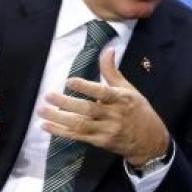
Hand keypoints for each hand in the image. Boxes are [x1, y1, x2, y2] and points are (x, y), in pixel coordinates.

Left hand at [39, 48, 169, 165]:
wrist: (150, 141)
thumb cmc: (138, 111)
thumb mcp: (129, 90)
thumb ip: (113, 72)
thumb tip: (108, 49)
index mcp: (122, 99)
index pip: (103, 92)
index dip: (86, 87)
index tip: (69, 81)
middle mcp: (115, 115)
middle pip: (88, 109)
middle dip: (66, 103)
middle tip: (48, 95)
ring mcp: (107, 131)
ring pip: (80, 124)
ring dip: (59, 118)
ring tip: (41, 110)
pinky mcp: (100, 143)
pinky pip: (78, 137)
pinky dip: (61, 132)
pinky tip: (47, 125)